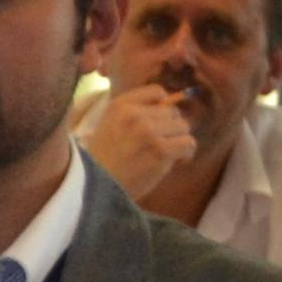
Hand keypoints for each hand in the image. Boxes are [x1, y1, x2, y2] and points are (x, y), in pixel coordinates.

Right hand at [80, 80, 204, 201]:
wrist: (92, 190)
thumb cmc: (100, 163)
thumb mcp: (108, 127)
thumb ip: (134, 114)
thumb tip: (172, 103)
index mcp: (119, 106)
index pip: (157, 92)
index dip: (163, 107)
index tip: (159, 122)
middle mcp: (134, 114)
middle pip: (173, 112)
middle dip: (170, 129)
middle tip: (160, 146)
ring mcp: (148, 131)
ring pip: (183, 127)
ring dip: (178, 141)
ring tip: (166, 155)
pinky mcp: (160, 150)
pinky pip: (188, 143)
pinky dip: (186, 154)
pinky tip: (177, 162)